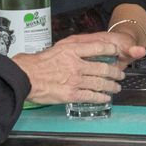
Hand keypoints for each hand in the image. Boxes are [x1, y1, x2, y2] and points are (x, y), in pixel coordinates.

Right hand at [17, 32, 145, 107]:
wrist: (25, 77)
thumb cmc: (36, 63)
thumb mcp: (55, 49)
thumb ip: (70, 50)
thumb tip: (82, 51)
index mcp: (72, 49)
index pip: (98, 47)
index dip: (111, 50)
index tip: (116, 52)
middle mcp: (76, 64)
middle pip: (103, 67)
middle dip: (115, 72)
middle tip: (120, 74)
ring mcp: (75, 80)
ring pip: (100, 83)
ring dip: (111, 86)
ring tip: (116, 87)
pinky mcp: (72, 94)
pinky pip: (92, 96)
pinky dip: (101, 98)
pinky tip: (106, 98)